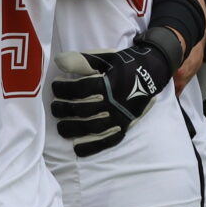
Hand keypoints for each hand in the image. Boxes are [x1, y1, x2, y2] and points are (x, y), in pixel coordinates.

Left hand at [48, 29, 177, 156]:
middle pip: (82, 110)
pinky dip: (92, 146)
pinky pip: (108, 140)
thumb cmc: (122, 65)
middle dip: (63, 109)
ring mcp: (119, 116)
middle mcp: (113, 102)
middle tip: (55, 106)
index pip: (78, 90)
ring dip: (72, 129)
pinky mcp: (124, 125)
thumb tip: (59, 61)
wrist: (151, 73)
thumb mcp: (103, 58)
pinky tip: (77, 148)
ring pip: (92, 127)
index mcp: (107, 84)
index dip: (62, 88)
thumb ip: (81, 61)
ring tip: (61, 127)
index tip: (55, 85)